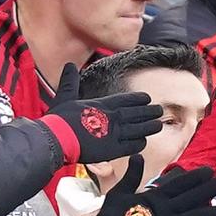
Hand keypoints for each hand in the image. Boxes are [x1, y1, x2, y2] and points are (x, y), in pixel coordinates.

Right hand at [45, 64, 163, 162]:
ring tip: (158, 125)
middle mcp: (114, 117)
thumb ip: (71, 81)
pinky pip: (133, 146)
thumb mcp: (65, 96)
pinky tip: (142, 142)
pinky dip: (139, 143)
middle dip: (150, 112)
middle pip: (139, 113)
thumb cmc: (60, 121)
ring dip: (150, 127)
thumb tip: (70, 65)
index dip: (140, 99)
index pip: (129, 99)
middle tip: (159, 111)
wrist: (56, 140)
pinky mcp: (114, 150)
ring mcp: (116, 134)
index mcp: (105, 104)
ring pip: (140, 129)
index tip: (147, 98)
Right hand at [78, 155, 215, 215]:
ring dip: (215, 212)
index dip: (197, 176)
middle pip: (195, 196)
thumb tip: (137, 155)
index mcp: (155, 196)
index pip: (181, 183)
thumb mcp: (119, 191)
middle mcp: (166, 209)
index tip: (209, 170)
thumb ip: (132, 174)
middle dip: (212, 188)